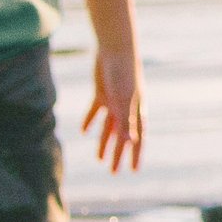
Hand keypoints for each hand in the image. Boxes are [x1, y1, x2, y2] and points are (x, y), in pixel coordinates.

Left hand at [83, 46, 146, 173]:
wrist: (116, 49)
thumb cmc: (124, 75)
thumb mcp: (124, 101)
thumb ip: (126, 122)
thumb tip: (131, 143)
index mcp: (135, 112)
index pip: (136, 138)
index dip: (135, 155)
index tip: (134, 170)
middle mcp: (126, 109)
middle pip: (122, 136)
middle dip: (119, 154)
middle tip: (114, 172)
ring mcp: (114, 102)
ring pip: (109, 127)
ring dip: (105, 142)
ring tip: (99, 159)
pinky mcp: (102, 93)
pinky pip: (96, 111)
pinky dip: (91, 121)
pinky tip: (84, 131)